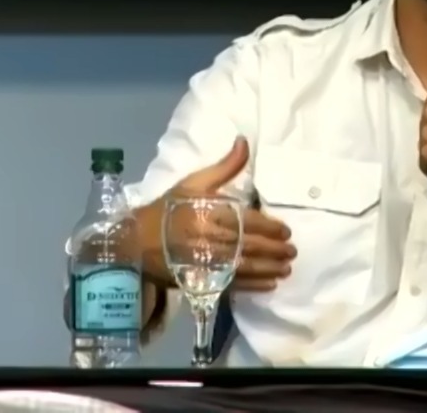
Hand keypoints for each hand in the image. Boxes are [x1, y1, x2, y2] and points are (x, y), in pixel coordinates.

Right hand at [153, 138, 295, 291]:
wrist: (134, 242)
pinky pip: (233, 284)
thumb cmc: (167, 209)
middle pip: (250, 246)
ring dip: (269, 268)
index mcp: (209, 213)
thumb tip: (244, 142)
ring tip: (287, 268)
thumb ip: (224, 167)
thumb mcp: (193, 182)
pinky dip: (254, 285)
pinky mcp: (201, 279)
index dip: (270, 228)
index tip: (286, 231)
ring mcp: (206, 262)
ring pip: (245, 267)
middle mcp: (210, 239)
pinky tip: (269, 283)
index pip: (248, 222)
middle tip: (292, 252)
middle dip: (275, 250)